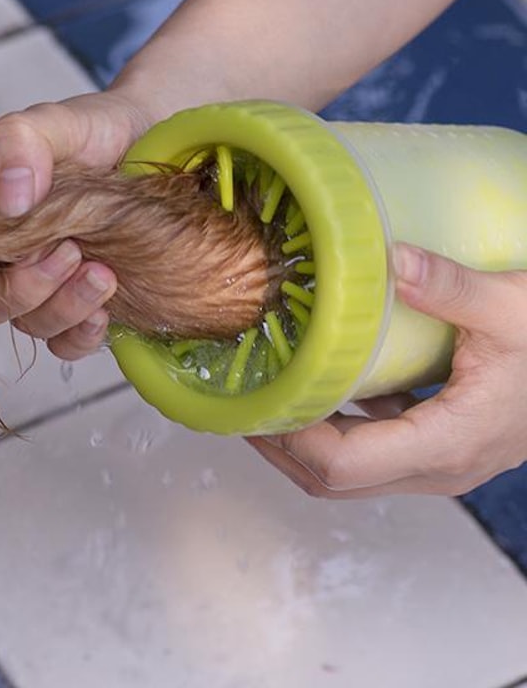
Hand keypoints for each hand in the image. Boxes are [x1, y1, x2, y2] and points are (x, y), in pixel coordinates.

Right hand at [0, 89, 152, 358]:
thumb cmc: (93, 129)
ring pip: (26, 324)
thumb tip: (7, 199)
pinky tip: (104, 312)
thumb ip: (21, 141)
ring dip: (60, 308)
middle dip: (19, 288)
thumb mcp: (56, 122)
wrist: (154, 137)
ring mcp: (40, 285)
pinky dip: (80, 336)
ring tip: (100, 272)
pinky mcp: (82, 305)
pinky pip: (67, 343)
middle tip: (67, 251)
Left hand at [247, 242, 526, 496]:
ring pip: (347, 475)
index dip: (286, 438)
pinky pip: (369, 454)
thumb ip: (450, 286)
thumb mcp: (511, 306)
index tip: (250, 398)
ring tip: (265, 391)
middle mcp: (436, 468)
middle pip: (332, 482)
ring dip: (300, 442)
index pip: (341, 465)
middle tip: (240, 396)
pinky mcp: (438, 446)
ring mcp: (438, 464)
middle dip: (278, 444)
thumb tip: (389, 257)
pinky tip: (315, 386)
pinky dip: (330, 430)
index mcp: (446, 444)